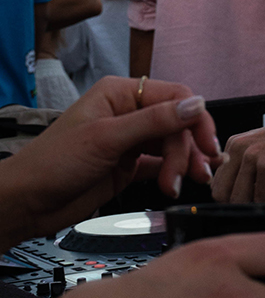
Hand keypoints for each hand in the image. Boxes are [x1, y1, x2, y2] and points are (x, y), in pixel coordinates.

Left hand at [0, 76, 220, 249]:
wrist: (25, 203)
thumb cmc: (51, 164)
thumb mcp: (106, 139)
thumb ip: (153, 122)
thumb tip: (196, 104)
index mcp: (121, 94)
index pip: (175, 97)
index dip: (196, 120)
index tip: (206, 146)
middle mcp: (128, 113)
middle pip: (178, 124)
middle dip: (187, 150)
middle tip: (193, 174)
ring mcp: (130, 140)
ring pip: (173, 145)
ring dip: (183, 164)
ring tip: (180, 185)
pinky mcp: (129, 165)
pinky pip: (163, 164)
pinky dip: (174, 173)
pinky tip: (182, 182)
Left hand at [212, 107, 264, 203]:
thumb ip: (249, 185)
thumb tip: (242, 213)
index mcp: (234, 146)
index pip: (218, 185)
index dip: (233, 198)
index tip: (249, 199)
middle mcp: (238, 149)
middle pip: (222, 196)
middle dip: (242, 205)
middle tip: (263, 200)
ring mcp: (251, 156)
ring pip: (238, 200)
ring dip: (257, 205)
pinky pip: (260, 200)